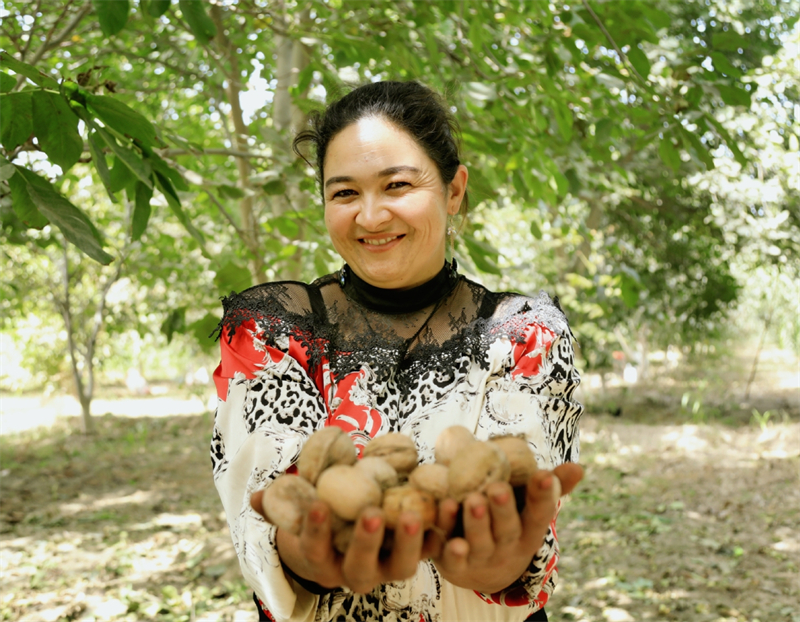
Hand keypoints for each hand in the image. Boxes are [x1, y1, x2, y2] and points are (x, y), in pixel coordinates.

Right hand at [250, 492, 435, 593]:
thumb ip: (284, 503)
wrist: (354, 533)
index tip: (318, 504)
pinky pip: (434, 551)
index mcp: (325, 561)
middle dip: (367, 542)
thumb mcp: (302, 510)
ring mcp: (390, 567)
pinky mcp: (419, 555)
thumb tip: (258, 497)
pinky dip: (444, 534)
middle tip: (373, 512)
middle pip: (362, 567)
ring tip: (416, 513)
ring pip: (403, 566)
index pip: (316, 551)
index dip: (316, 530)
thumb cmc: (324, 518)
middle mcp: (358, 573)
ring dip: (411, 543)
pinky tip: (449, 508)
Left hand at [431, 462, 583, 593]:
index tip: (544, 474)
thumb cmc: (507, 526)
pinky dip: (448, 541)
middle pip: (507, 530)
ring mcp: (480, 558)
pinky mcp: (453, 564)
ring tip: (472, 500)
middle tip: (497, 487)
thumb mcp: (529, 510)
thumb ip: (550, 487)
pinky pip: (450, 553)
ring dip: (475, 522)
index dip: (543, 496)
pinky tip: (446, 516)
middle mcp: (506, 547)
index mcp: (528, 531)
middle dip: (503, 509)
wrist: (479, 572)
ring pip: (478, 541)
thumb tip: (578, 467)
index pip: (540, 514)